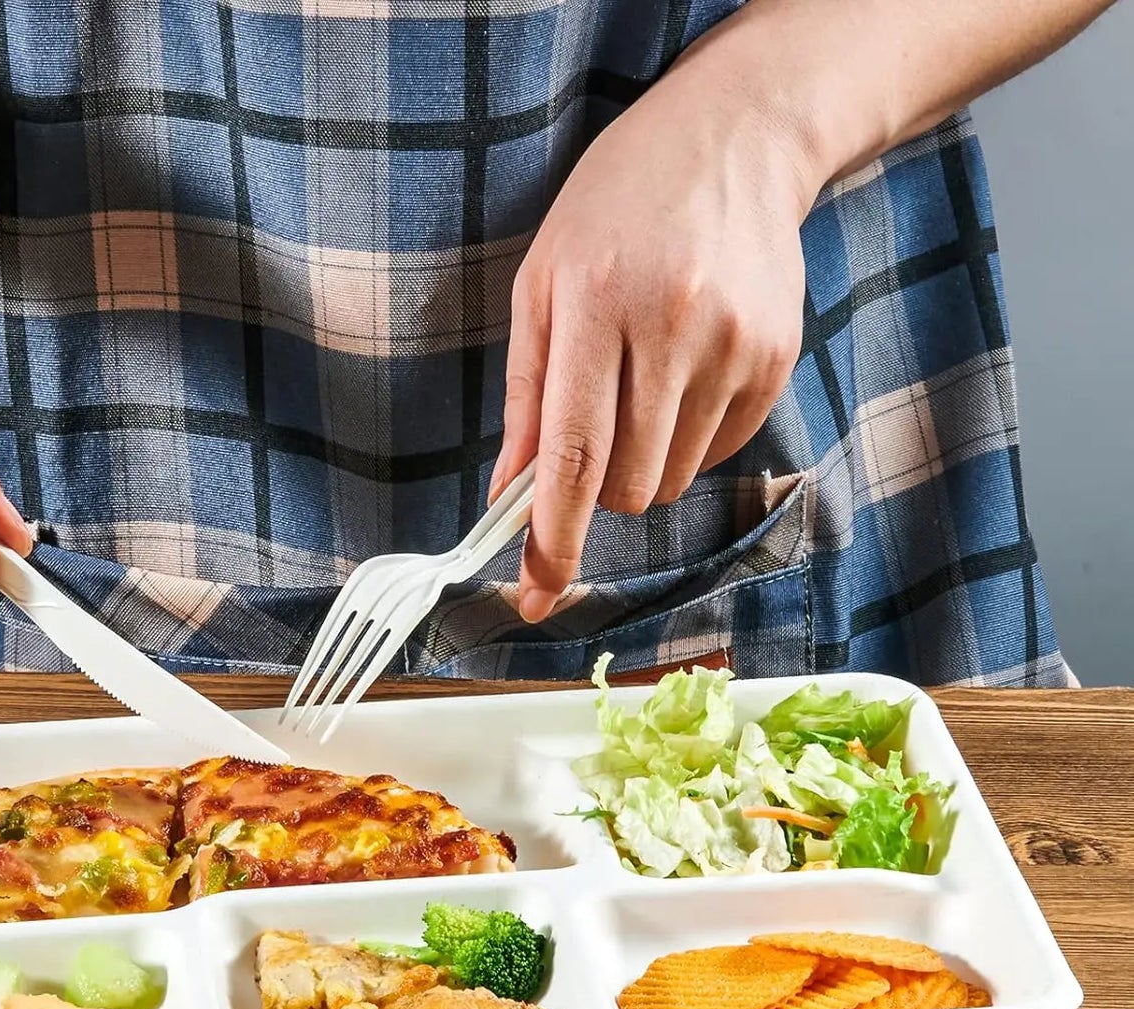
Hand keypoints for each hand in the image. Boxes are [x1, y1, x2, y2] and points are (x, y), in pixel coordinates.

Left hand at [489, 55, 820, 622]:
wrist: (735, 140)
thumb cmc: (615, 212)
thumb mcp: (543, 286)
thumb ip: (528, 401)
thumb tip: (508, 501)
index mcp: (599, 304)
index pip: (574, 454)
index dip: (553, 537)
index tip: (539, 592)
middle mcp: (674, 327)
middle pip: (626, 485)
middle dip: (596, 490)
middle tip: (594, 427)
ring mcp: (736, 346)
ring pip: (671, 480)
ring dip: (642, 464)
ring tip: (643, 381)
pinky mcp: (776, 361)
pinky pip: (716, 454)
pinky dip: (687, 439)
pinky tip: (685, 371)